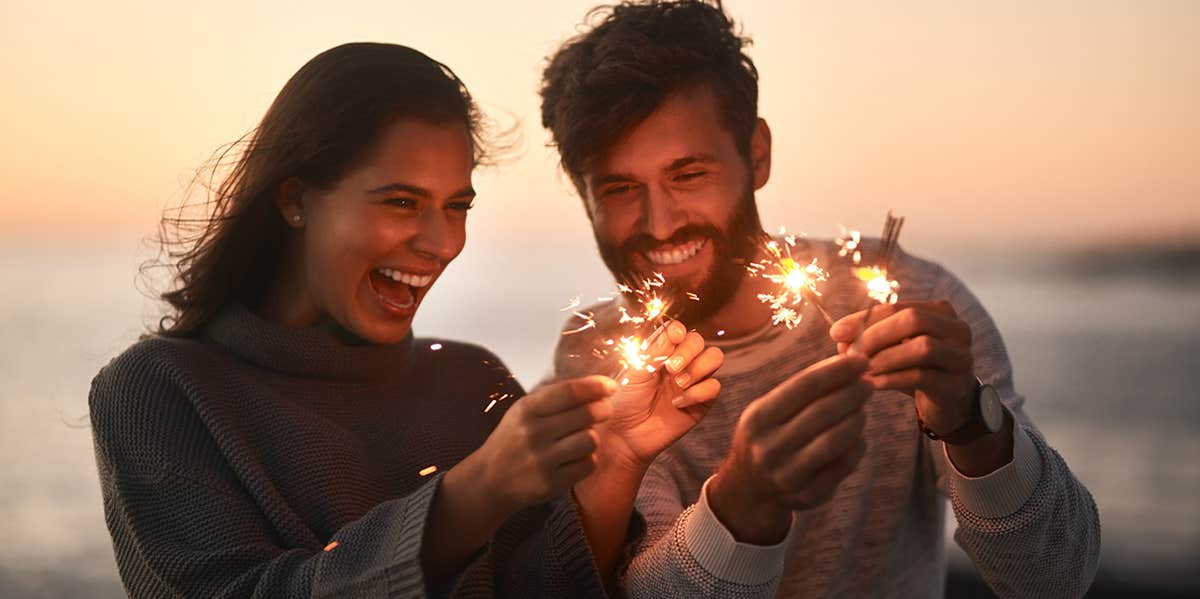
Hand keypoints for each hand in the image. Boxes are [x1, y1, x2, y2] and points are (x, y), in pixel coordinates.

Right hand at [473, 376, 614, 511]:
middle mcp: (534, 433)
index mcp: (526, 410)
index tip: (610, 386)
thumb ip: (552, 396)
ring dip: (592, 436)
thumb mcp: (522, 411)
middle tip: (604, 409)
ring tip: (584, 436)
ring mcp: (542, 460)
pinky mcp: (552, 483)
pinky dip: (588, 459)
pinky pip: (588, 464)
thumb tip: (591, 383)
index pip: (569, 392)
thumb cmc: (511, 441)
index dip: (595, 386)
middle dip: (602, 409)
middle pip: (586, 414)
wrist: (490, 480)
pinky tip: (577, 456)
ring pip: (591, 439)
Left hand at [603, 320, 723, 471]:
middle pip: (700, 342)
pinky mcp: (701, 402)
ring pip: (714, 358)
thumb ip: (657, 350)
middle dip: (689, 351)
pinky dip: (697, 393)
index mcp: (662, 353)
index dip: (680, 331)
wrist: (625, 434)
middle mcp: (680, 364)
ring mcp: (692, 382)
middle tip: (670, 369)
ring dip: (697, 368)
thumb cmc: (626, 401)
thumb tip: (675, 329)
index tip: (674, 338)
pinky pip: (714, 387)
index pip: (680, 332)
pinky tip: (677, 403)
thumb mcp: (636, 371)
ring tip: (677, 383)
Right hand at [709, 354, 870, 542]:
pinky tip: (859, 435)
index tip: (860, 360)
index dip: (836, 371)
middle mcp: (769, 447)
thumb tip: (846, 365)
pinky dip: (857, 446)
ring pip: (835, 441)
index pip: (804, 386)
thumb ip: (801, 390)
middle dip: (852, 393)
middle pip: (822, 412)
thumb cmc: (767, 436)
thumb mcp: (769, 411)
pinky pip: (843, 466)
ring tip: (863, 408)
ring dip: (856, 419)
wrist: (749, 489)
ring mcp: (788, 475)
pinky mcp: (809, 495)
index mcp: (758, 418)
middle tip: (869, 382)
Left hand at [830, 300, 973, 435]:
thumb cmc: (916, 370)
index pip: (897, 307)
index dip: (864, 318)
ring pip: (922, 348)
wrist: (949, 406)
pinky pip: (922, 376)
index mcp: (939, 312)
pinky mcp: (956, 384)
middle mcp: (957, 329)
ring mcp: (961, 357)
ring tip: (860, 370)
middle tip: (851, 355)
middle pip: (914, 320)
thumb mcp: (892, 349)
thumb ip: (868, 337)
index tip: (836, 333)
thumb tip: (839, 335)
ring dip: (885, 358)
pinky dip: (892, 379)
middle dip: (876, 336)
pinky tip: (872, 384)